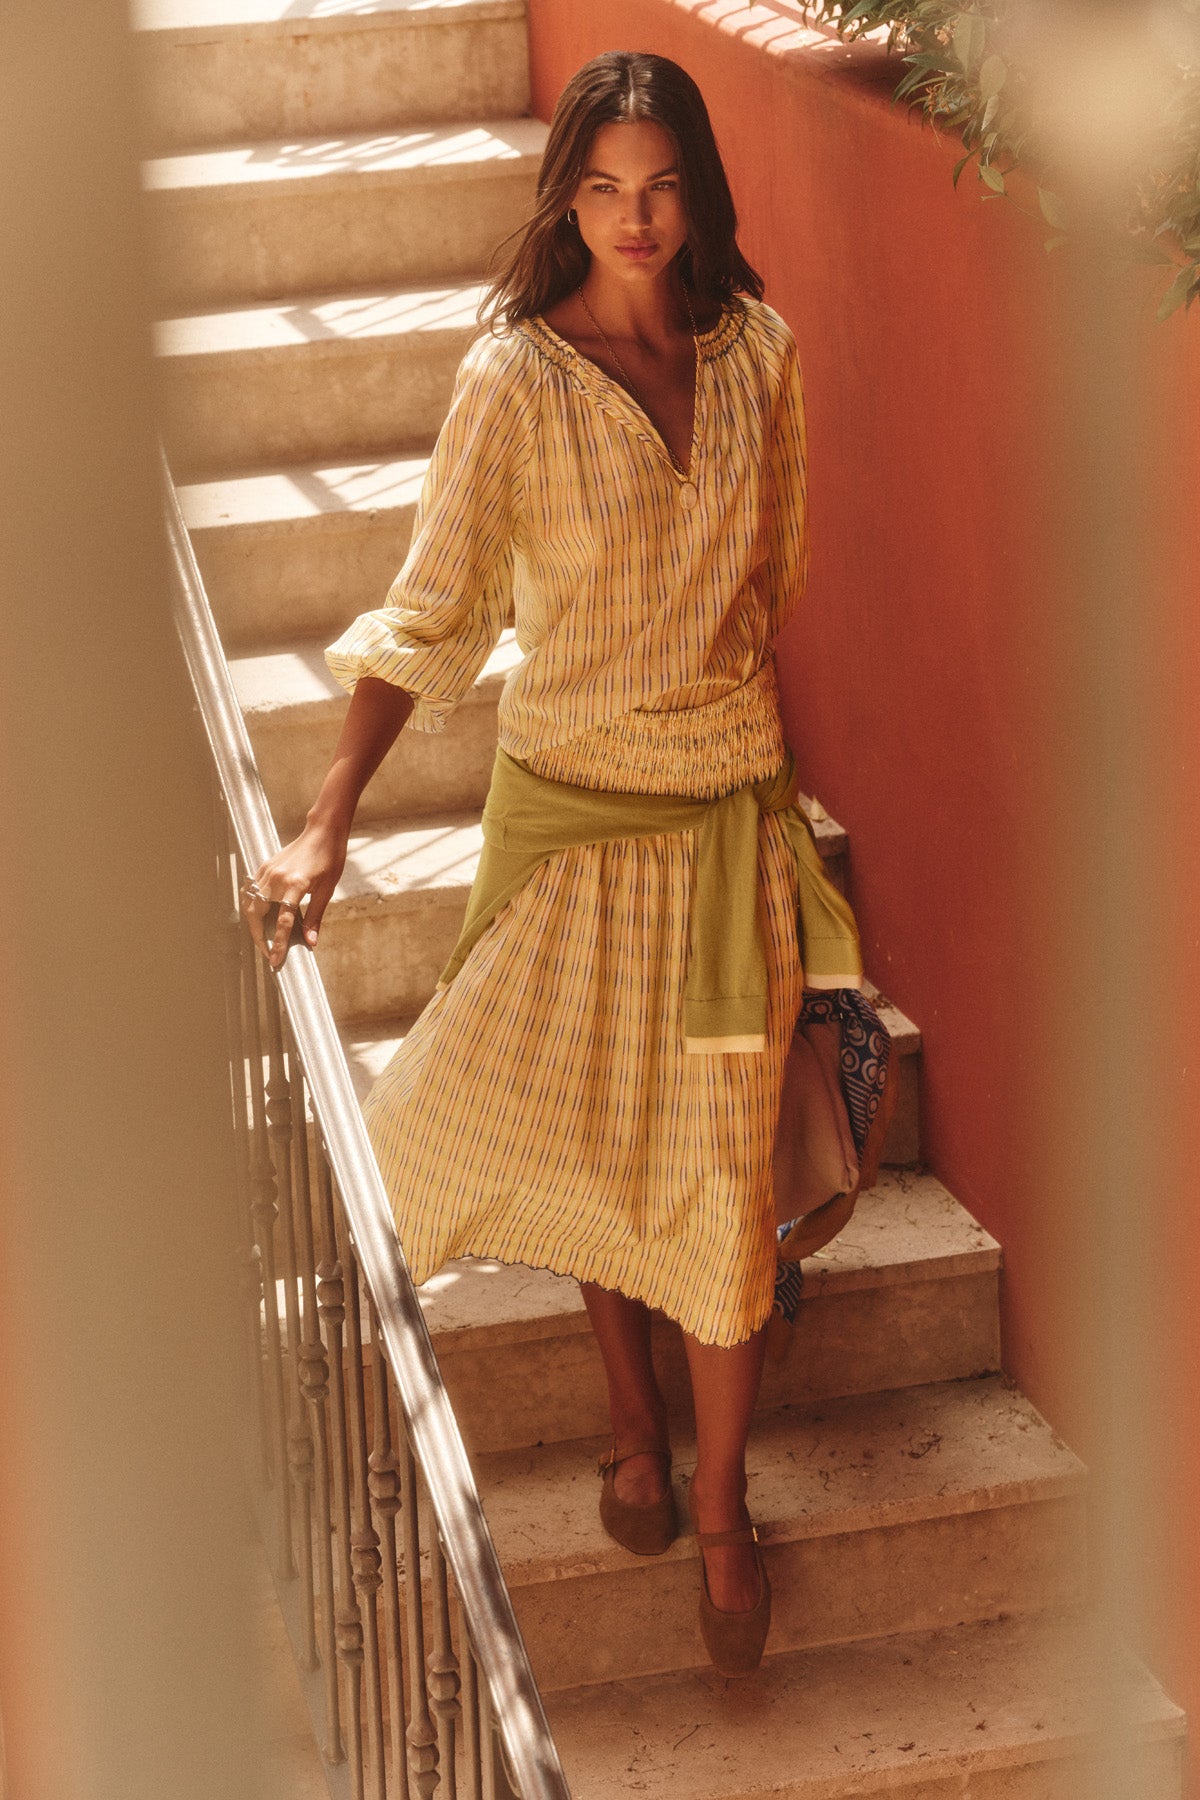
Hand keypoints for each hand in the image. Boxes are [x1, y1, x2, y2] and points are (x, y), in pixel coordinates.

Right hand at [240, 821, 347, 970]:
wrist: (322, 831)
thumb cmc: (330, 859)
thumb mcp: (327, 890)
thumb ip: (315, 917)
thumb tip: (311, 942)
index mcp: (296, 885)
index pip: (283, 922)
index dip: (278, 944)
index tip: (275, 961)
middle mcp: (278, 878)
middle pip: (257, 914)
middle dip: (259, 936)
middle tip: (268, 951)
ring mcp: (268, 871)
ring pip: (250, 903)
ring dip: (253, 923)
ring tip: (263, 936)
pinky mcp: (264, 866)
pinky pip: (251, 890)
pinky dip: (251, 905)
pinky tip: (259, 916)